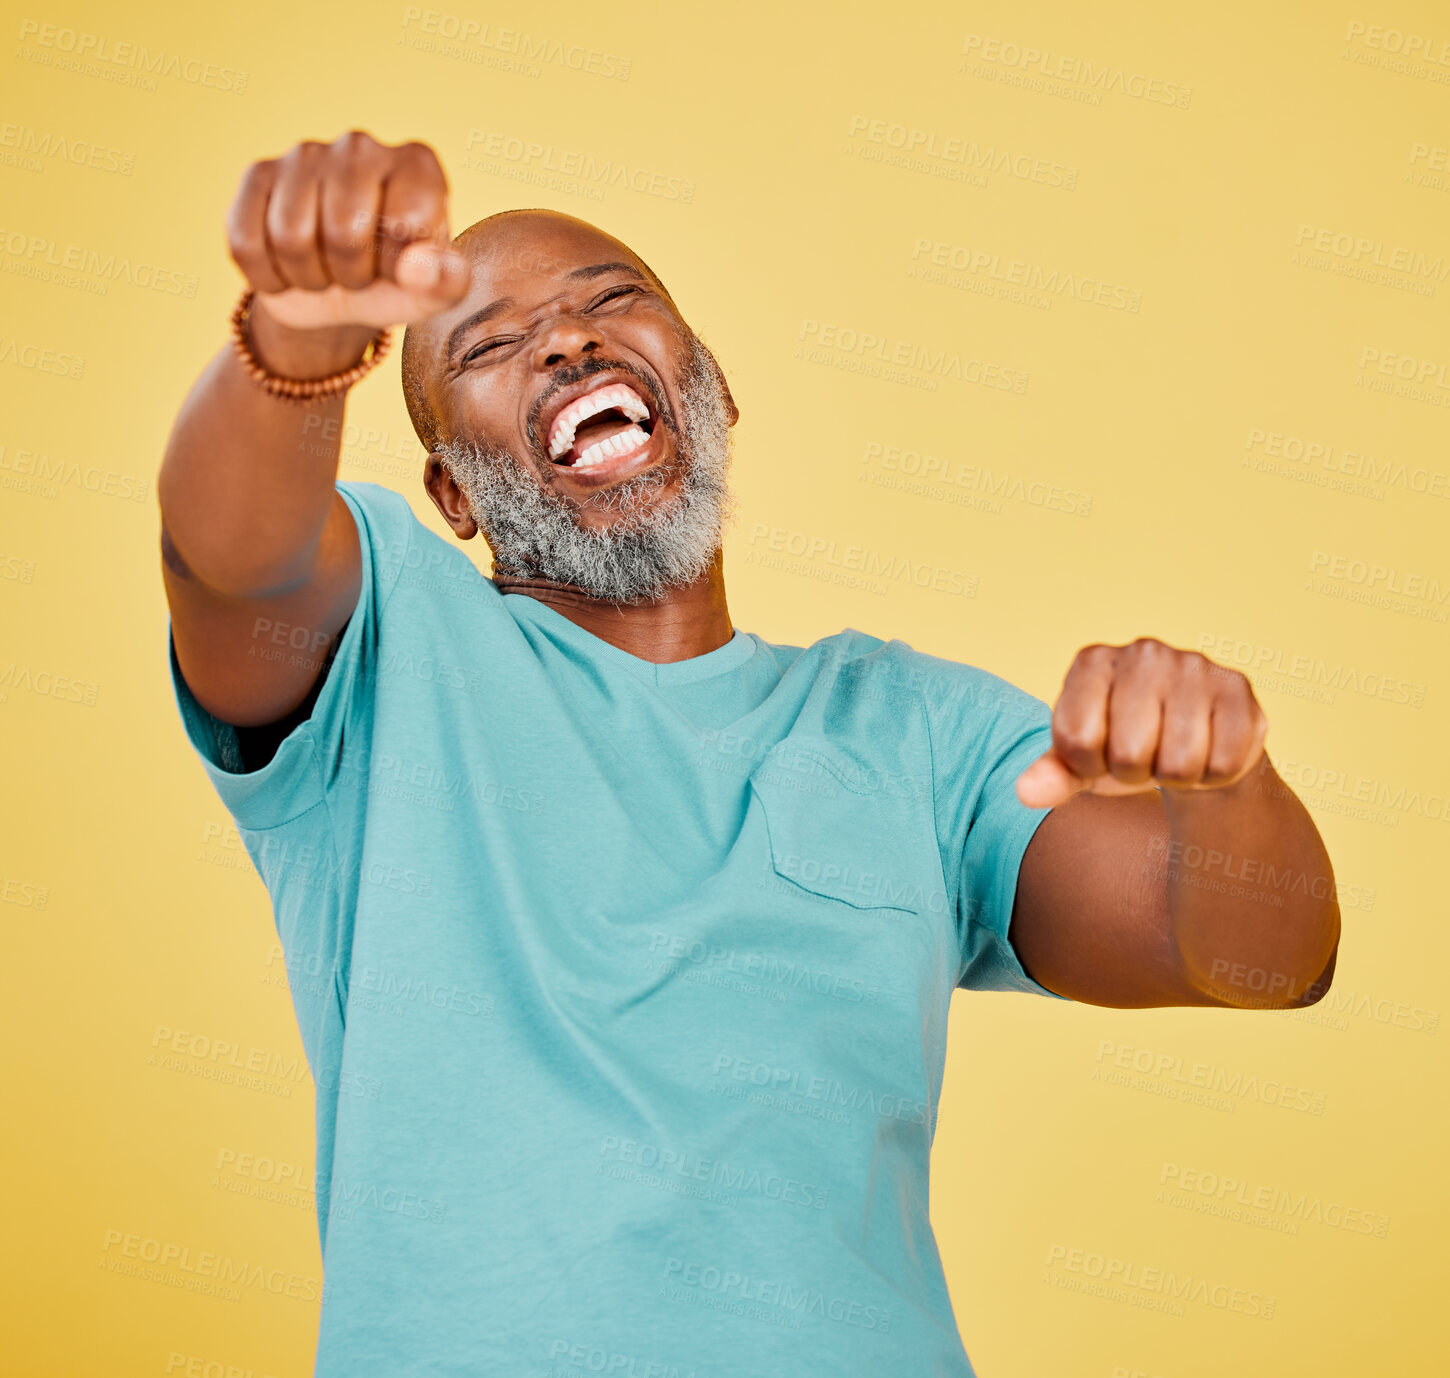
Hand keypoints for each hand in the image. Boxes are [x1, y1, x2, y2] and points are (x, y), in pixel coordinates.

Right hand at [226, 130, 470, 339]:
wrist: (341, 292)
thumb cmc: (397, 283)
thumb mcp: (433, 293)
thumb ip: (446, 282)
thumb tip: (418, 265)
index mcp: (417, 165)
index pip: (402, 228)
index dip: (396, 268)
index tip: (400, 267)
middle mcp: (361, 146)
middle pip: (342, 233)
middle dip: (350, 275)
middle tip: (358, 273)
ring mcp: (305, 154)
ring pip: (290, 237)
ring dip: (310, 278)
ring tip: (328, 269)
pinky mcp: (259, 173)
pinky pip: (248, 242)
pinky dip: (270, 276)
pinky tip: (290, 267)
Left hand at [1015, 638, 1268, 808]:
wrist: (1192, 741)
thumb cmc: (1121, 746)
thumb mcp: (1080, 762)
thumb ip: (1052, 774)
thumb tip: (1026, 793)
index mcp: (1092, 661)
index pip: (1076, 740)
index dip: (1087, 765)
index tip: (1097, 753)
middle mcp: (1142, 652)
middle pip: (1129, 754)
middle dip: (1134, 772)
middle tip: (1142, 755)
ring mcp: (1193, 665)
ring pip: (1179, 764)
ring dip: (1175, 776)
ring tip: (1171, 751)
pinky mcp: (1237, 688)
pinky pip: (1221, 763)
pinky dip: (1212, 774)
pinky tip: (1206, 747)